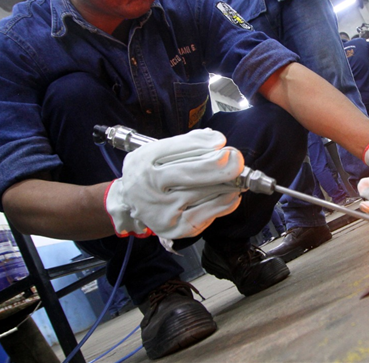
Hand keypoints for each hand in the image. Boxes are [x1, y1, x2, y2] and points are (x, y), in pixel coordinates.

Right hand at [105, 128, 244, 238]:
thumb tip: (215, 140)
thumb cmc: (151, 172)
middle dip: (219, 165)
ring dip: (226, 183)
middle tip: (235, 158)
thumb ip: (186, 143)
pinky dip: (224, 203)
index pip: (176, 148)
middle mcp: (149, 186)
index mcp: (144, 160)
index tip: (221, 141)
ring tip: (238, 176)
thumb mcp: (158, 151)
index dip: (201, 144)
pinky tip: (233, 194)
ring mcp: (161, 209)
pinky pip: (205, 214)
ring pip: (202, 193)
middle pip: (191, 173)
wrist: (131, 203)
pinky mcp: (174, 228)